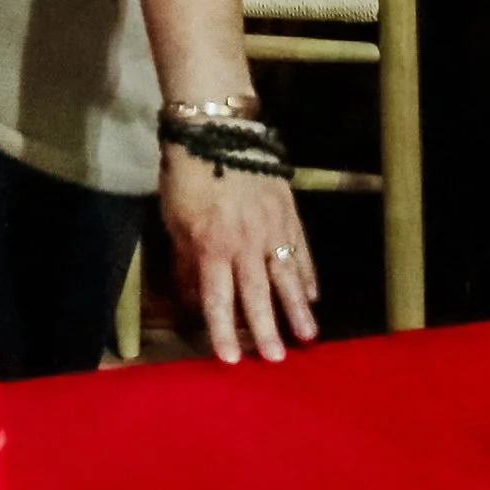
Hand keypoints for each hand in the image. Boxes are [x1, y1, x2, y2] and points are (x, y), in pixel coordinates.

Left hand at [158, 147, 316, 364]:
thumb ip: (186, 262)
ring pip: (287, 276)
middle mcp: (246, 242)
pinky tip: (314, 294)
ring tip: (308, 336)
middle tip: (278, 359)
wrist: (217, 130)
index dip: (224, 330)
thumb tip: (193, 298)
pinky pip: (301, 250)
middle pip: (258, 294)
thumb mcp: (175, 221)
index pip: (219, 298)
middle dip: (267, 329)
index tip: (232, 359)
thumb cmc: (187, 176)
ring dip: (298, 308)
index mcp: (212, 245)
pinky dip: (308, 273)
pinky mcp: (289, 213)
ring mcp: (273, 228)